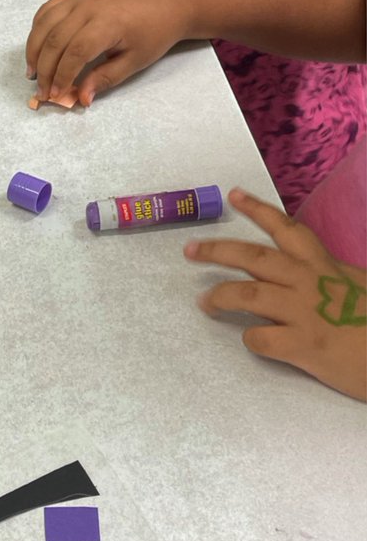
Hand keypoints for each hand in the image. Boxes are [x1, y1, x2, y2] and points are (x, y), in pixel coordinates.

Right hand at [25, 0, 189, 106]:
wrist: (165, 2)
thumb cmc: (154, 33)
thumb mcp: (134, 62)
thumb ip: (104, 79)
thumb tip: (81, 98)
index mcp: (107, 24)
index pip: (75, 52)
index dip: (62, 76)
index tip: (57, 95)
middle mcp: (89, 8)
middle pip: (55, 40)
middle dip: (45, 70)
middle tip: (42, 92)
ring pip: (45, 25)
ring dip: (34, 50)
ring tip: (32, 73)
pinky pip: (47, 10)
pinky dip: (37, 29)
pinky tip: (38, 47)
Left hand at [185, 189, 366, 400]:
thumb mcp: (356, 286)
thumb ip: (327, 278)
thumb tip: (303, 276)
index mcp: (324, 265)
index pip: (287, 228)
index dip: (258, 210)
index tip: (233, 195)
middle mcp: (310, 282)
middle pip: (253, 257)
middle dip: (217, 250)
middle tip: (190, 250)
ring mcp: (306, 313)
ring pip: (248, 293)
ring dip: (220, 296)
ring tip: (204, 301)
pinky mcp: (305, 345)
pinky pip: (262, 338)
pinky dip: (252, 338)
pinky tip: (254, 340)